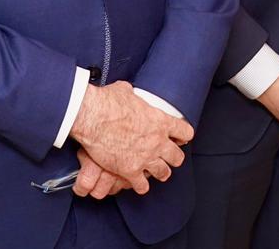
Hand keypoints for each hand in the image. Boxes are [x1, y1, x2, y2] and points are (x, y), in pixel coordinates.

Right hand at [70, 81, 190, 194]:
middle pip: (177, 157)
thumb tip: (126, 91)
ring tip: (155, 171)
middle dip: (173, 158)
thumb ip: (132, 95)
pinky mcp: (130, 171)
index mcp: (160, 121)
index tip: (178, 137)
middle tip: (167, 157)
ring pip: (164, 173)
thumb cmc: (107, 102)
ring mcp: (145, 158)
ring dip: (159, 172)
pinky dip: (140, 185)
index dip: (182, 135)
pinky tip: (137, 182)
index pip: (185, 132)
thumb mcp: (125, 91)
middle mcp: (157, 141)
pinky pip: (142, 186)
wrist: (93, 117)